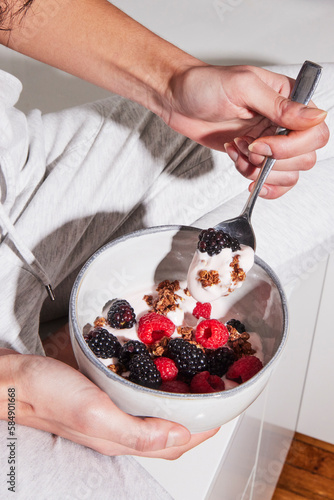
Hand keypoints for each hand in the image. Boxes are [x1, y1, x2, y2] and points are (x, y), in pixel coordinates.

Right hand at [0, 351, 217, 457]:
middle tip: (215, 395)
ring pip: (156, 412)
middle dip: (196, 417)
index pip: (175, 444)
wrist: (17, 379)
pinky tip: (162, 372)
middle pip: (169, 430)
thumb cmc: (48, 395)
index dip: (203, 432)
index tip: (225, 413)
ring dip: (179, 401)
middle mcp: (120, 426)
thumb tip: (180, 437)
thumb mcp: (94, 414)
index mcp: (121, 437)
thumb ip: (136, 432)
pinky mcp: (103, 393)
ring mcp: (112, 409)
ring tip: (197, 383)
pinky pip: (140, 394)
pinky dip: (158, 387)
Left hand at [165, 64, 328, 198]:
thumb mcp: (243, 87)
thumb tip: (316, 116)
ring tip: (237, 150)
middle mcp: (284, 122)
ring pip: (287, 174)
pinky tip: (240, 166)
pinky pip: (272, 181)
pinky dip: (256, 180)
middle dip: (271, 160)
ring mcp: (270, 141)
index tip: (260, 143)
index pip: (314, 133)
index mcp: (290, 99)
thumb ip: (281, 106)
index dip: (290, 146)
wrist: (178, 100)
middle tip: (246, 146)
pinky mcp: (254, 157)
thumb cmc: (205, 85)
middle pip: (304, 158)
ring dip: (258, 170)